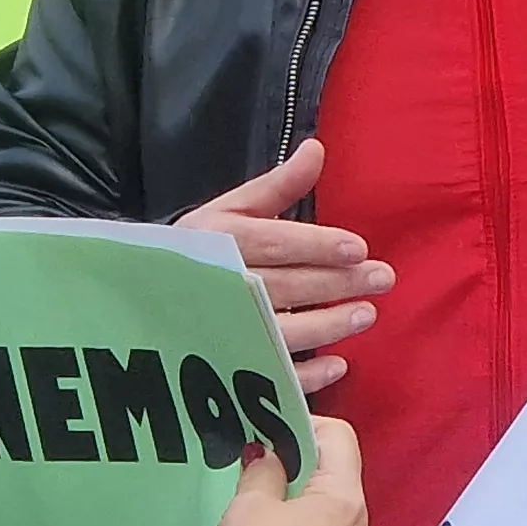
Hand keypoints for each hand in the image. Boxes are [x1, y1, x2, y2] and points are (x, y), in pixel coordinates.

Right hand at [184, 140, 389, 392]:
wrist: (144, 295)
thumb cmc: (200, 248)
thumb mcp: (230, 210)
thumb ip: (278, 185)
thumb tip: (317, 149)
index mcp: (221, 243)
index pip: (276, 244)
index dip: (318, 247)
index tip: (359, 248)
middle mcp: (221, 287)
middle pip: (285, 287)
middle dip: (336, 284)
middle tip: (382, 279)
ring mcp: (224, 330)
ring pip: (279, 333)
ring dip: (328, 327)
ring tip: (367, 315)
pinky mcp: (228, 365)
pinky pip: (267, 375)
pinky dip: (304, 376)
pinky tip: (338, 366)